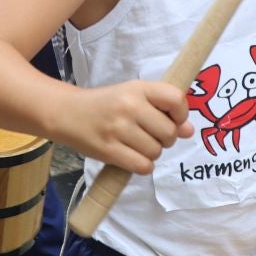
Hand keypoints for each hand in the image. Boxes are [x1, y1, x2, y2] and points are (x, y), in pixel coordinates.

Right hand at [58, 80, 193, 175]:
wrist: (66, 113)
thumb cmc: (106, 104)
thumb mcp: (134, 97)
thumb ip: (163, 110)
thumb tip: (189, 131)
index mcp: (138, 89)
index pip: (176, 100)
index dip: (181, 114)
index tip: (171, 119)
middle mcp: (130, 106)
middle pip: (169, 132)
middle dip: (164, 138)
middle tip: (148, 134)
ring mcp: (119, 129)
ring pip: (156, 152)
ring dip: (151, 153)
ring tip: (135, 144)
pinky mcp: (109, 151)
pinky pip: (143, 166)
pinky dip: (142, 165)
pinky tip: (131, 156)